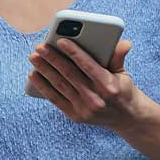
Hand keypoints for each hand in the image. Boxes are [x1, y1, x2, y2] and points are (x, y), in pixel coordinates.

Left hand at [27, 39, 144, 129]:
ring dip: (44, 70)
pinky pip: (55, 99)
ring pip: (60, 85)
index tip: (60, 40)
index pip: (88, 65)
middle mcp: (96, 98)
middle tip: (40, 47)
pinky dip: (43, 86)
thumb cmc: (122, 89)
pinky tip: (33, 75)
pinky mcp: (75, 116)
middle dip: (53, 59)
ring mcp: (84, 108)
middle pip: (69, 74)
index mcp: (108, 85)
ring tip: (34, 57)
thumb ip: (118, 57)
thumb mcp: (123, 73)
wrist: (126, 118)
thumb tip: (124, 43)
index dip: (73, 52)